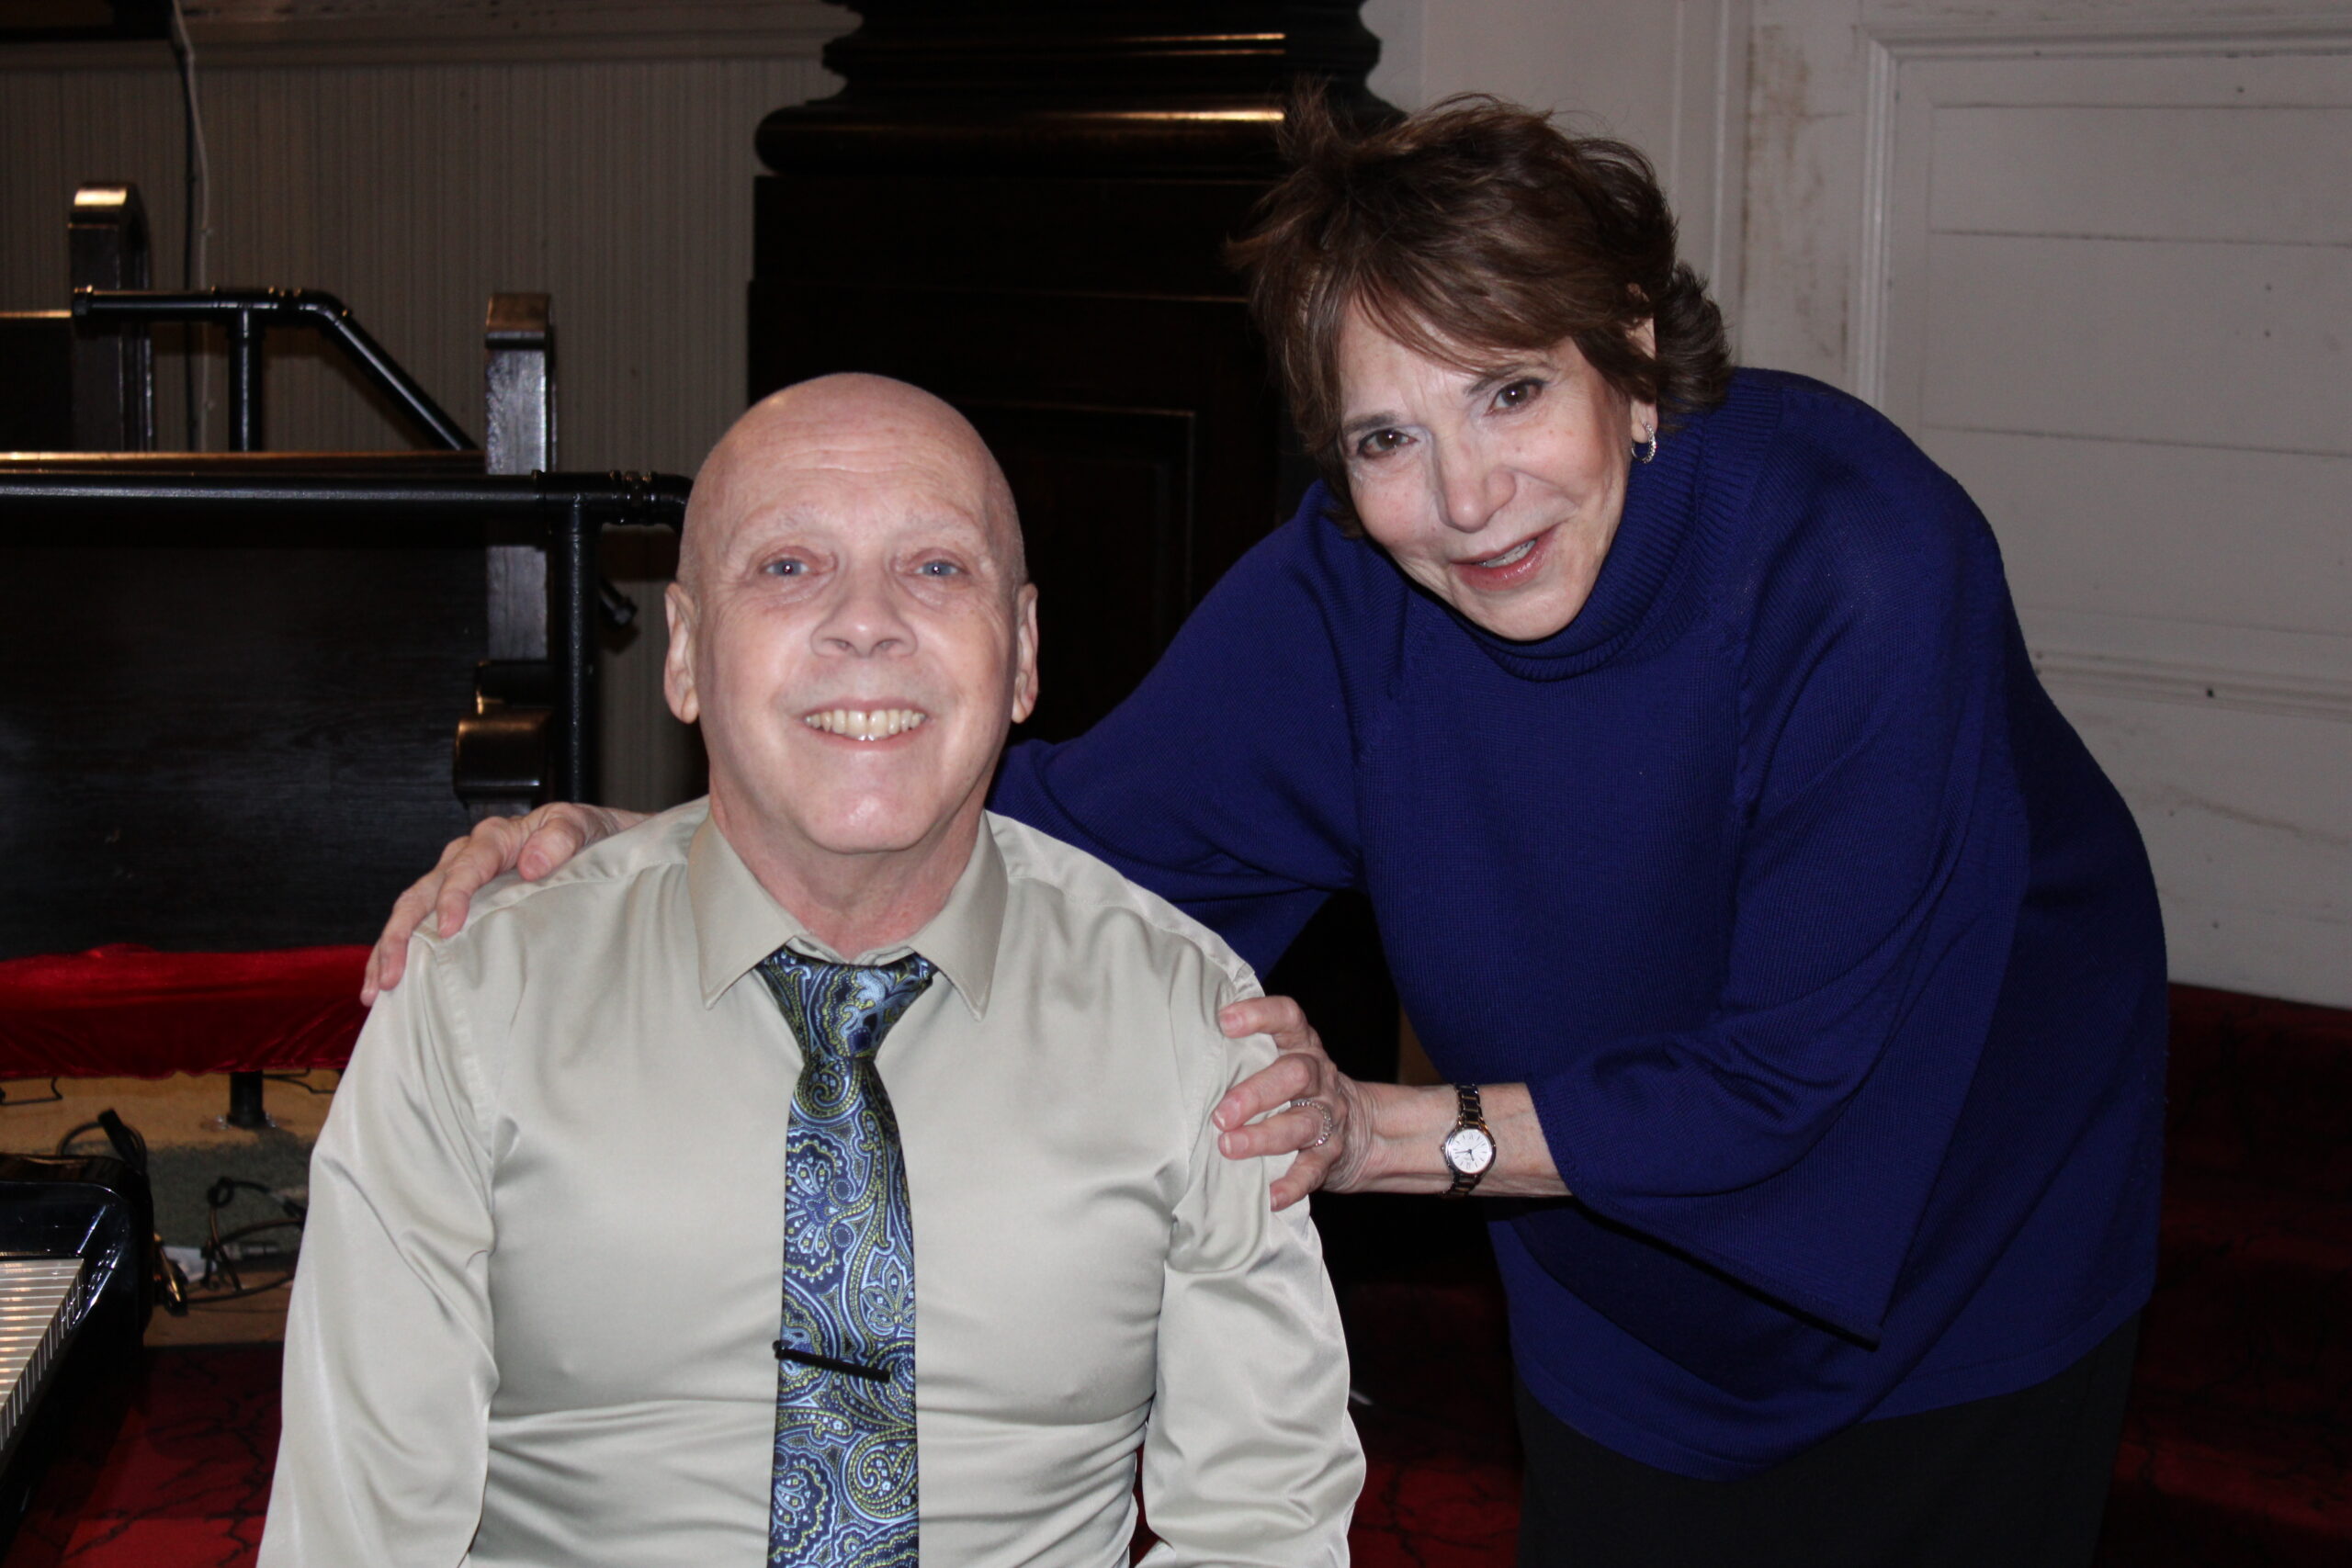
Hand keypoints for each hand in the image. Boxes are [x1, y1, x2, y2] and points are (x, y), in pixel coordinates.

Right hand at [361, 803, 643, 1003]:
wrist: (601, 841)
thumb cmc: (591, 834)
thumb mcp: (585, 826)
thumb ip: (561, 837)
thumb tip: (530, 864)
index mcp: (495, 838)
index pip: (464, 867)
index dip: (452, 897)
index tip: (448, 929)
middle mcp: (467, 857)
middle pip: (420, 893)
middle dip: (399, 935)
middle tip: (391, 975)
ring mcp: (458, 881)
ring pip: (410, 913)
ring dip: (390, 950)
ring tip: (377, 991)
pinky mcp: (461, 904)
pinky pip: (422, 926)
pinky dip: (404, 954)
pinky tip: (390, 985)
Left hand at [1213, 995, 1372, 1209]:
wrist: (1360, 1129)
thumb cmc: (1294, 1089)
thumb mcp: (1279, 1060)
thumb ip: (1245, 1053)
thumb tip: (1181, 1052)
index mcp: (1301, 1045)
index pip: (1288, 1017)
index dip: (1261, 1015)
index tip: (1226, 1021)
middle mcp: (1318, 1076)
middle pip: (1296, 1074)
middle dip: (1256, 1093)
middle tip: (1221, 1114)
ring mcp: (1327, 1115)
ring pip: (1302, 1123)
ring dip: (1264, 1137)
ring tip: (1229, 1147)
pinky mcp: (1330, 1153)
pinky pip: (1313, 1169)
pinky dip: (1292, 1184)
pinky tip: (1271, 1195)